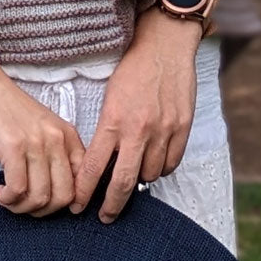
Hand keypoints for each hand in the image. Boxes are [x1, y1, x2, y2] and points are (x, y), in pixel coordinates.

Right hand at [0, 48, 85, 217]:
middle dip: (42, 211)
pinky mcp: (12, 146)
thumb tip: (55, 195)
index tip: (46, 205)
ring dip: (21, 207)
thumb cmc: (6, 109)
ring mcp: (36, 142)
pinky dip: (7, 199)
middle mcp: (56, 139)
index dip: (66, 204)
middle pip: (64, 196)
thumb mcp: (40, 128)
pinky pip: (17, 190)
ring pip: (40, 197)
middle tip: (23, 205)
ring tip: (7, 198)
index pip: (82, 182)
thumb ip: (53, 154)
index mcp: (67, 135)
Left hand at [72, 7, 201, 222]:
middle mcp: (139, 130)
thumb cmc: (133, 66)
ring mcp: (163, 130)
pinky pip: (171, 163)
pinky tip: (152, 163)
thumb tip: (102, 160)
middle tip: (104, 217)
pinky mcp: (183, 127)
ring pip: (149, 175)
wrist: (165, 44)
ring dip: (138, 180)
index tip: (77, 206)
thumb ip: (108, 128)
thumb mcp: (110, 95)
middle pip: (122, 183)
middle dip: (111, 206)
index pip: (93, 167)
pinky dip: (160, 168)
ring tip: (131, 176)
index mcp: (113, 120)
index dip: (84, 192)